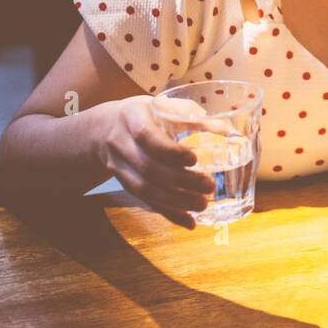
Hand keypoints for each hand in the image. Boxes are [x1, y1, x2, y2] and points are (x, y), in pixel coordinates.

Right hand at [95, 96, 214, 228]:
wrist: (102, 130)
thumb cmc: (142, 114)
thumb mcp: (159, 106)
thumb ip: (189, 116)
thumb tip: (226, 129)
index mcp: (131, 118)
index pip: (146, 137)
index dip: (168, 151)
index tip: (194, 159)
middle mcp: (120, 144)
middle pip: (148, 168)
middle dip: (180, 181)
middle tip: (209, 186)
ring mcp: (119, 167)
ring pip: (145, 190)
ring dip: (175, 201)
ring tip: (202, 205)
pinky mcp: (124, 185)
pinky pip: (145, 202)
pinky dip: (168, 213)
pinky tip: (189, 222)